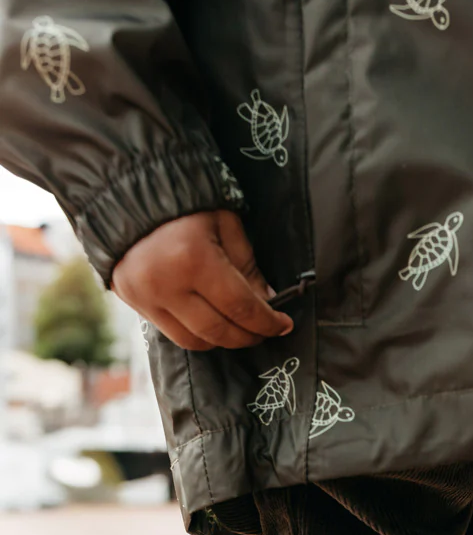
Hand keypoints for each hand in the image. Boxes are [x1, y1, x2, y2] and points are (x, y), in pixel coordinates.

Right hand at [111, 210, 293, 349]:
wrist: (127, 193)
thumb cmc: (186, 203)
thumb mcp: (225, 224)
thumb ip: (247, 266)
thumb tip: (266, 303)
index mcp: (194, 258)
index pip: (240, 307)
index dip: (267, 322)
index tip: (284, 325)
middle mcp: (167, 284)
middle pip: (219, 331)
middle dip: (248, 336)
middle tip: (265, 331)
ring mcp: (145, 297)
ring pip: (195, 341)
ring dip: (223, 340)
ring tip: (239, 328)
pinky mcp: (133, 302)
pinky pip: (173, 334)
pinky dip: (198, 334)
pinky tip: (212, 322)